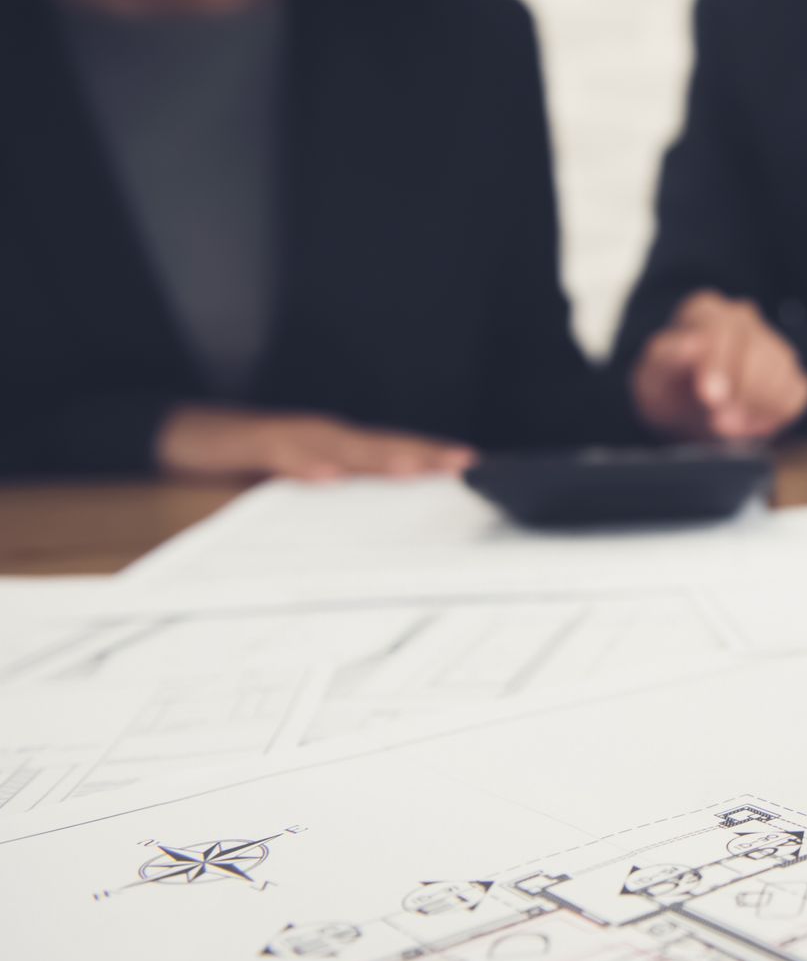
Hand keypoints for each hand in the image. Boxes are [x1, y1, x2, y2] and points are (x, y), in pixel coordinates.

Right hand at [155, 405, 476, 480]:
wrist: (178, 433)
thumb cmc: (245, 462)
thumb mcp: (295, 485)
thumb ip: (333, 502)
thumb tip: (374, 527)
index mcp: (336, 450)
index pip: (393, 454)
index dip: (432, 459)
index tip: (474, 469)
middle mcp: (320, 438)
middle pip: (380, 446)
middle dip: (423, 454)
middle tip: (464, 465)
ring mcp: (288, 436)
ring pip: (341, 446)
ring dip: (378, 458)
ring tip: (414, 470)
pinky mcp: (249, 441)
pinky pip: (280, 453)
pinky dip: (305, 463)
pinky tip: (327, 475)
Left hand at [630, 290, 806, 440]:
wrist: (686, 414)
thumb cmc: (668, 391)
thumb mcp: (651, 378)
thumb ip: (667, 357)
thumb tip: (693, 342)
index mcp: (705, 311)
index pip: (722, 329)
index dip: (719, 365)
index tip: (711, 397)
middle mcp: (743, 319)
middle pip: (758, 349)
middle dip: (742, 391)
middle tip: (720, 424)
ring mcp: (772, 344)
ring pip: (782, 369)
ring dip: (758, 405)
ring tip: (728, 427)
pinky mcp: (792, 375)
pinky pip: (797, 391)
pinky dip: (777, 413)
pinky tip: (749, 424)